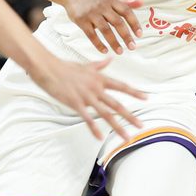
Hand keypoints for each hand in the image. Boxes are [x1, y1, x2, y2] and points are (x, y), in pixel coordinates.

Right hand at [27, 54, 144, 140]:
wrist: (48, 67)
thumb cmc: (65, 66)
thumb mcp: (85, 65)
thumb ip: (99, 65)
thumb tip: (110, 58)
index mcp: (99, 78)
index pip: (121, 86)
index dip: (134, 92)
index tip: (146, 97)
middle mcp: (96, 88)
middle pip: (116, 104)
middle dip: (130, 116)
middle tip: (141, 125)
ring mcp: (86, 96)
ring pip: (105, 113)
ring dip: (117, 126)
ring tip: (127, 136)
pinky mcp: (75, 102)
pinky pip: (87, 117)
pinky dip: (94, 128)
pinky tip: (100, 137)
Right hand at [63, 0, 142, 54]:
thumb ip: (125, 1)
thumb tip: (141, 3)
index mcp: (111, 0)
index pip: (126, 11)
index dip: (134, 23)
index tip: (139, 34)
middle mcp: (102, 6)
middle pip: (117, 22)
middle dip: (126, 36)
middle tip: (132, 47)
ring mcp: (91, 13)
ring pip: (105, 30)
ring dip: (114, 42)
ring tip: (120, 51)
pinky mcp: (82, 20)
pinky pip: (91, 34)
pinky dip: (98, 44)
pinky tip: (104, 50)